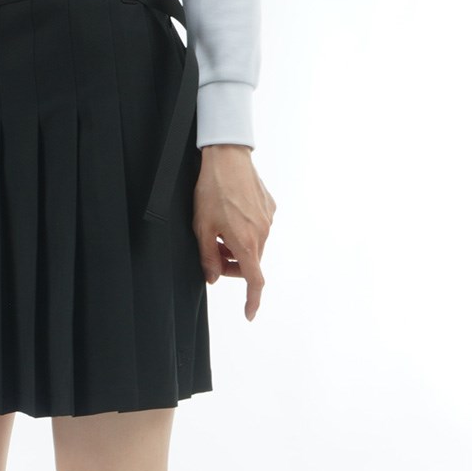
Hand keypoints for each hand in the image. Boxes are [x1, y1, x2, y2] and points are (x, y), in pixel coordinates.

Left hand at [192, 143, 275, 320]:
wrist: (228, 156)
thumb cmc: (212, 191)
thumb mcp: (202, 227)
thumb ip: (207, 257)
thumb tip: (213, 278)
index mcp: (246, 242)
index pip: (254, 280)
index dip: (252, 300)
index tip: (249, 314)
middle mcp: (263, 233)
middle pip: (249, 262)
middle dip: (231, 264)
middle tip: (212, 253)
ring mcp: (268, 219)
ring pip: (253, 245)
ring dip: (237, 246)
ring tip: (218, 230)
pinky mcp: (269, 207)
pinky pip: (257, 228)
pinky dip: (244, 231)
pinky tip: (230, 214)